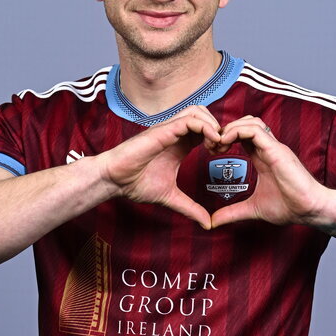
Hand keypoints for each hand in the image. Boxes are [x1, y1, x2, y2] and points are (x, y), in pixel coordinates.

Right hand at [97, 106, 221, 228]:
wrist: (114, 181)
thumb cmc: (135, 184)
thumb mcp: (171, 198)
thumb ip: (190, 208)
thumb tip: (208, 224)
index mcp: (179, 145)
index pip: (204, 129)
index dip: (218, 138)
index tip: (221, 154)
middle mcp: (175, 133)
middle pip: (204, 114)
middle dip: (218, 128)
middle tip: (221, 148)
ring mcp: (169, 130)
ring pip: (198, 111)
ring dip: (213, 125)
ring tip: (216, 144)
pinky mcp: (163, 131)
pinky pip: (189, 120)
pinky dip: (205, 127)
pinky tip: (210, 142)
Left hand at [209, 116, 332, 227]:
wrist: (310, 209)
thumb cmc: (290, 207)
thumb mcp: (253, 209)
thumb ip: (232, 212)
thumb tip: (214, 222)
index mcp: (262, 157)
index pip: (242, 136)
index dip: (224, 138)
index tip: (211, 152)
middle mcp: (268, 148)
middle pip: (245, 123)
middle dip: (224, 130)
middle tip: (211, 146)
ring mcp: (273, 147)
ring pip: (250, 122)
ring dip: (230, 128)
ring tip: (218, 143)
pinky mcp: (277, 150)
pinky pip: (255, 130)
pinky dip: (237, 131)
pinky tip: (225, 142)